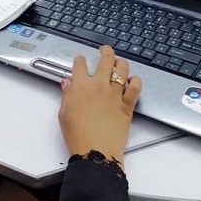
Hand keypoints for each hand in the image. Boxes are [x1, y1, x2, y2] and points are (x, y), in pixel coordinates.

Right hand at [58, 45, 141, 165]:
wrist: (95, 151)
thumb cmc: (78, 135)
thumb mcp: (64, 113)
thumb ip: (67, 95)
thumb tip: (67, 84)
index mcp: (80, 87)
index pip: (80, 64)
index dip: (80, 59)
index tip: (80, 60)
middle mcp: (98, 86)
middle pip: (105, 59)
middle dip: (105, 51)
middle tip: (105, 50)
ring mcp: (114, 94)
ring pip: (122, 69)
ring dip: (121, 62)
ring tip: (120, 61)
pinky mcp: (127, 104)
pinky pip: (135, 87)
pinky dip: (136, 81)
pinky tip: (133, 80)